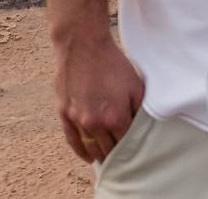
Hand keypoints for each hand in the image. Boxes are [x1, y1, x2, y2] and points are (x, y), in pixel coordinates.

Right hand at [53, 32, 144, 163]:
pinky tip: (89, 158)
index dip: (133, 147)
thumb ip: (140, 108)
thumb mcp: (135, 84)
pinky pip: (72, 140)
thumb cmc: (112, 63)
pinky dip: (81, 151)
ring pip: (91, 147)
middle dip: (118, 155)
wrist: (83, 46)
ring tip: (110, 160)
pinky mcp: (64, 113)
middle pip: (108, 149)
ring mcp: (77, 119)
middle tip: (127, 159)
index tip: (139, 151)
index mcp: (115, 117)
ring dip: (101, 155)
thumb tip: (143, 125)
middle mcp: (95, 122)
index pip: (126, 142)